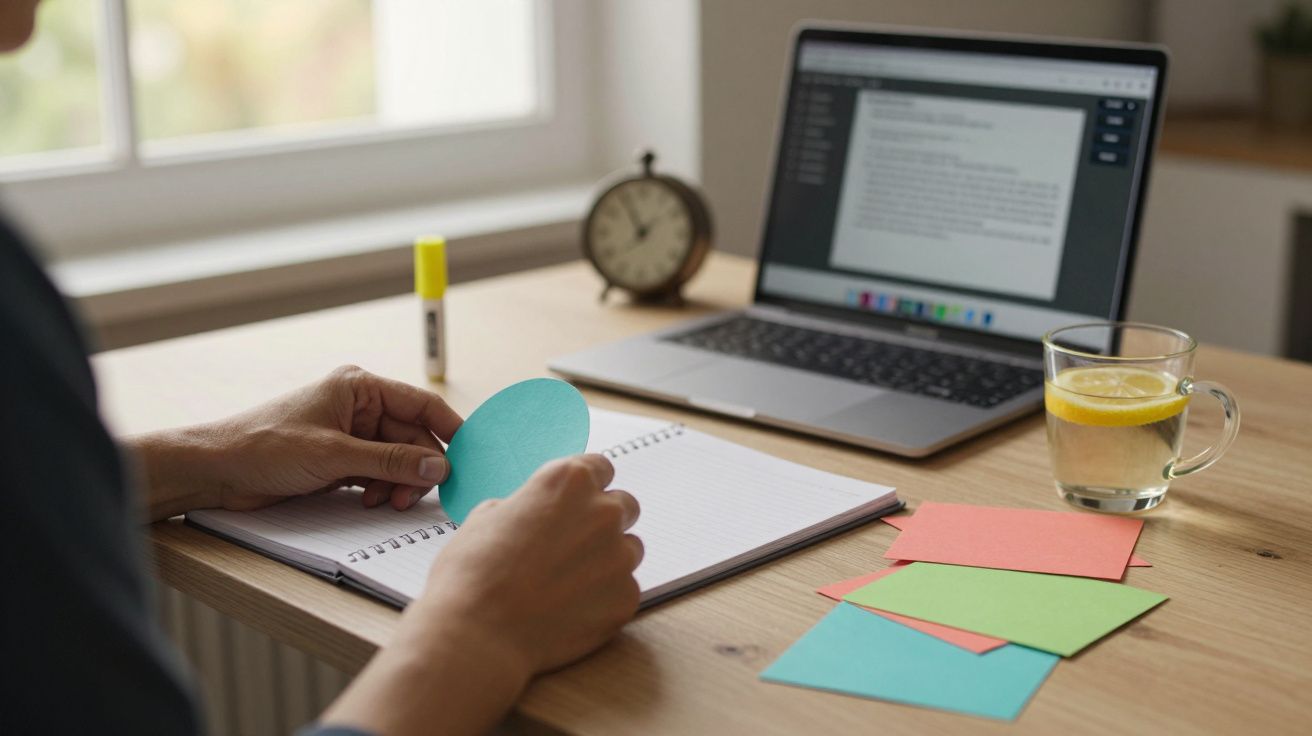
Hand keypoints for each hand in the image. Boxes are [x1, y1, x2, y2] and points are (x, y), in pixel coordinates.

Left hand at [132, 365, 462, 519]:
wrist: (216, 470)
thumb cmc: (264, 446)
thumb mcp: (335, 455)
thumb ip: (391, 461)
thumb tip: (440, 467)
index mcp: (360, 387)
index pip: (421, 405)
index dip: (449, 429)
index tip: (471, 455)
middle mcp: (359, 406)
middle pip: (412, 437)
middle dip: (417, 468)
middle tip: (416, 496)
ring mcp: (350, 434)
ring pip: (397, 459)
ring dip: (397, 483)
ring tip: (385, 503)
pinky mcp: (339, 459)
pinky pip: (377, 473)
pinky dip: (379, 488)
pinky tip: (370, 501)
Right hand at [417, 453, 642, 672]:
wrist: (478, 633)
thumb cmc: (472, 572)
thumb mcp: (486, 517)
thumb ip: (526, 506)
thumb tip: (535, 513)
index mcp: (569, 481)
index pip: (601, 468)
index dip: (587, 485)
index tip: (578, 501)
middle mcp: (603, 512)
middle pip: (623, 505)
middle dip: (602, 521)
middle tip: (571, 545)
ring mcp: (620, 556)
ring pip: (628, 549)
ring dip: (606, 559)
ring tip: (567, 582)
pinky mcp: (626, 597)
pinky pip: (624, 589)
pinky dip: (603, 597)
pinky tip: (569, 609)